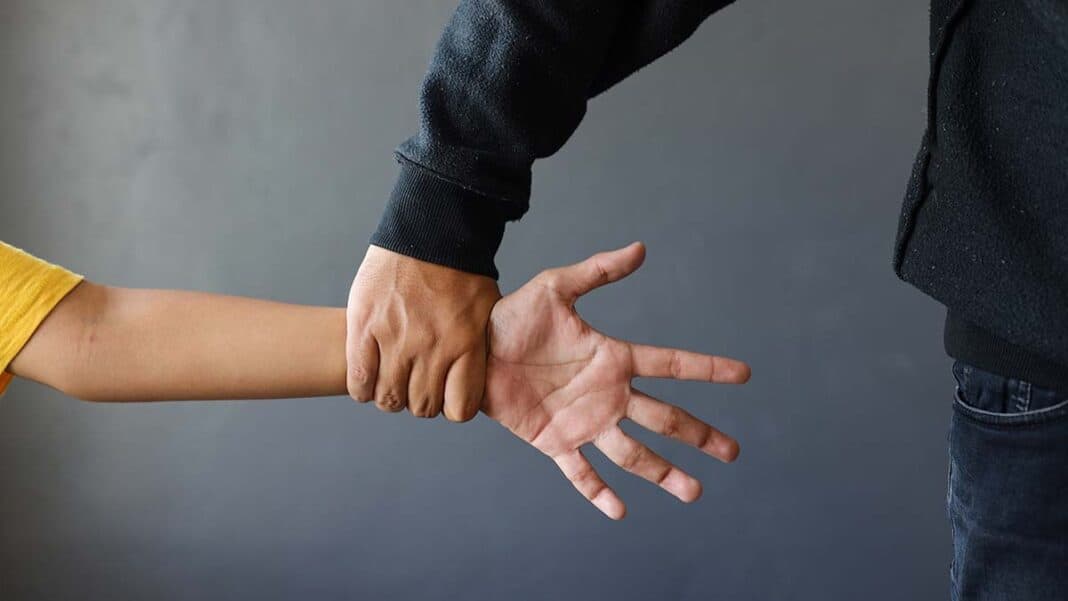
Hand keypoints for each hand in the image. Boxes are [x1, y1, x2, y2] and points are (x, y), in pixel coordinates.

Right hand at [346, 246, 500, 420]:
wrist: (431, 229)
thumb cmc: (461, 269)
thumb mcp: (487, 311)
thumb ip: (477, 347)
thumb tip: (471, 378)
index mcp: (466, 345)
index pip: (459, 409)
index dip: (450, 407)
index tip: (446, 395)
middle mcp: (432, 348)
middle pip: (422, 407)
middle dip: (419, 401)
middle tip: (416, 385)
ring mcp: (396, 339)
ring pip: (389, 399)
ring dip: (390, 396)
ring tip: (391, 380)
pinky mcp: (365, 327)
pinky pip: (359, 381)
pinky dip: (363, 388)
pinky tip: (369, 378)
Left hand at [484, 243, 749, 518]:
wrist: (474, 348)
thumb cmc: (514, 317)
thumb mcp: (556, 287)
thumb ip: (598, 271)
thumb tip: (641, 247)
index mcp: (613, 358)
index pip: (670, 364)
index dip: (707, 368)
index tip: (744, 374)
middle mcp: (607, 394)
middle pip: (664, 418)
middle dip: (699, 435)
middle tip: (733, 452)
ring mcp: (584, 422)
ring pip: (632, 452)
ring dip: (663, 472)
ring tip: (693, 492)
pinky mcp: (555, 442)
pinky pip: (581, 472)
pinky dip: (598, 492)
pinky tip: (618, 511)